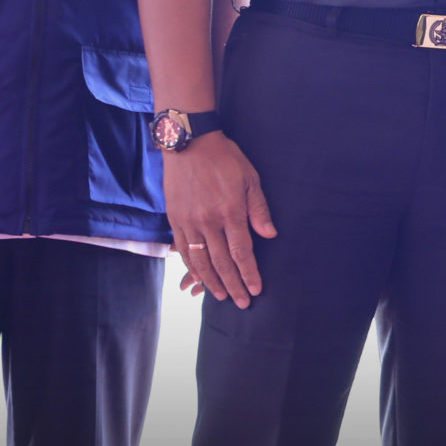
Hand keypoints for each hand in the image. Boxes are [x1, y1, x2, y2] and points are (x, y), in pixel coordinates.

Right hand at [165, 133, 276, 306]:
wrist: (189, 143)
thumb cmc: (225, 158)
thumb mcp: (250, 179)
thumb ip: (259, 210)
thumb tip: (269, 235)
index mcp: (230, 212)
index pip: (242, 252)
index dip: (249, 273)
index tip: (256, 290)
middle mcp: (208, 221)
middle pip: (222, 262)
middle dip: (234, 285)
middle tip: (242, 302)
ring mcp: (189, 222)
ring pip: (201, 261)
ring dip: (212, 282)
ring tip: (222, 296)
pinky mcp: (175, 220)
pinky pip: (184, 250)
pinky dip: (191, 267)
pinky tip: (198, 279)